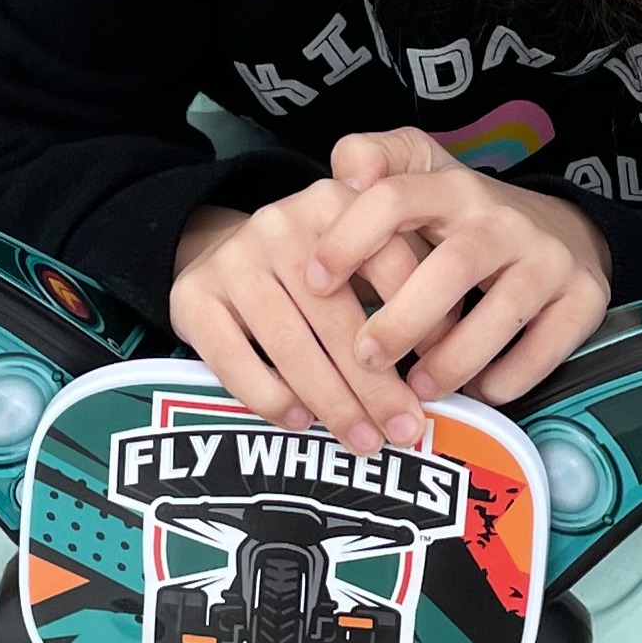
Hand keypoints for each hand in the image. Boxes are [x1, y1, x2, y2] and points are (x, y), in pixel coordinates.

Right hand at [169, 186, 427, 453]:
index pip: (391, 264)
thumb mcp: (360, 254)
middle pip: (338, 318)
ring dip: (333, 403)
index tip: (439, 376)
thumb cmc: (313, 268)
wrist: (221, 248)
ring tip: (362, 440)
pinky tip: (299, 421)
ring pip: (291, 346)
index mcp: (335, 202)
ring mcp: (233, 261)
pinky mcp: (192, 298)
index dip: (421, 324)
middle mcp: (281, 223)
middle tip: (405, 430)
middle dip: (377, 385)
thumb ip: (402, 288)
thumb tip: (449, 360)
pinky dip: (270, 397)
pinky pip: (234, 361)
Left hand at [308, 128, 612, 405]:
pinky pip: (547, 346)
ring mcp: (548, 258)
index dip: (350, 239)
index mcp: (452, 187)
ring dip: (454, 358)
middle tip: (365, 358)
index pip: (396, 198)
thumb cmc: (466, 217)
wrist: (564, 229)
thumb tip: (344, 172)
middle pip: (452, 266)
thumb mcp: (421, 174)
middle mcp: (503, 219)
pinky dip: (508, 377)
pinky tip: (477, 390)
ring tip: (418, 388)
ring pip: (504, 312)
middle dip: (404, 319)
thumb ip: (374, 159)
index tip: (314, 282)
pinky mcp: (584, 297)